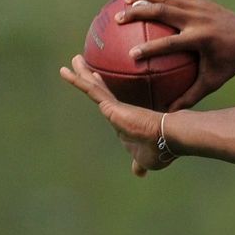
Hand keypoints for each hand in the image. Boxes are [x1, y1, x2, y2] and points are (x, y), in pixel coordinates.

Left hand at [59, 55, 171, 176]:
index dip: (104, 93)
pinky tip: (66, 72)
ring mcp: (116, 107)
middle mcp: (121, 111)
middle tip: (81, 64)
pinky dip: (78, 81)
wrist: (168, 138)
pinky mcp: (112, 107)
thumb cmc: (161, 149)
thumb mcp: (145, 160)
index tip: (98, 83)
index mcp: (127, 122)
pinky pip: (91, 91)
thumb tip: (139, 174)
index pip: (111, 105)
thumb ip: (138, 164)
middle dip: (91, 77)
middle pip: (101, 91)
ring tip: (73, 60)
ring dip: (82, 73)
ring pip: (95, 87)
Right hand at [117, 0, 234, 110]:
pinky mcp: (200, 0)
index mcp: (202, 39)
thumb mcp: (213, 82)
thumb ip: (190, 97)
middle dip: (139, 13)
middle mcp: (199, 19)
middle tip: (118, 19)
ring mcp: (200, 6)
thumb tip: (169, 113)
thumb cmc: (230, 65)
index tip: (131, 55)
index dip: (150, 49)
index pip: (171, 44)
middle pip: (164, 12)